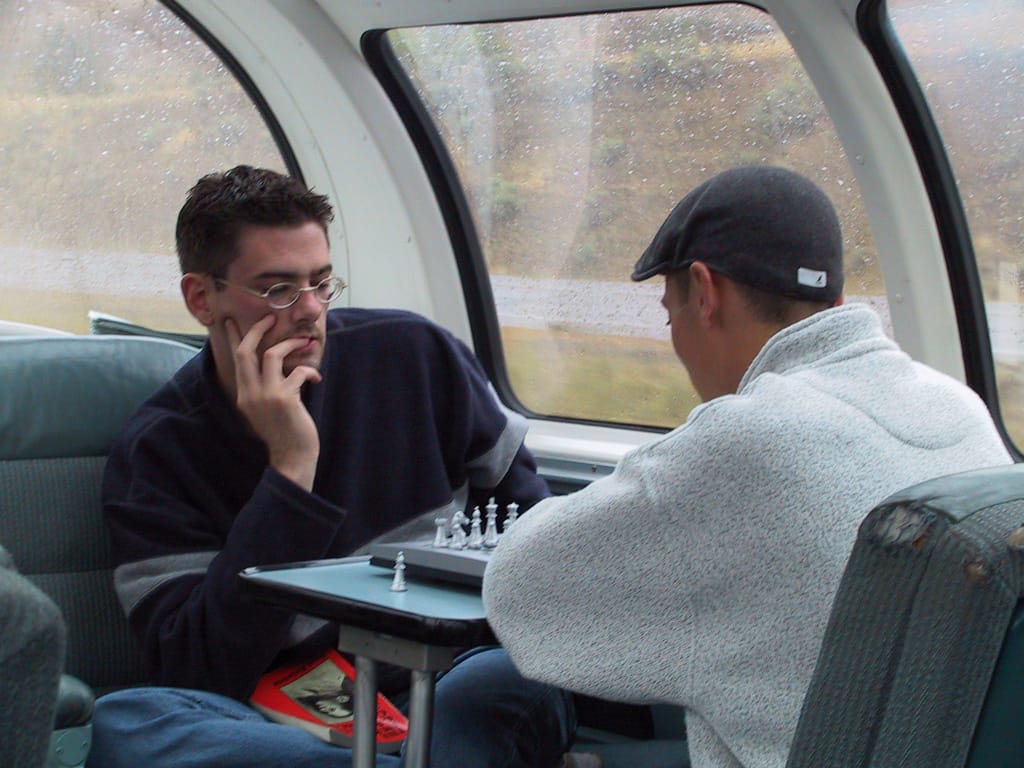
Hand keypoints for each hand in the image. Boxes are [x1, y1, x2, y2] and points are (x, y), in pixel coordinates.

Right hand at [226, 315, 321, 489]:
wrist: (292, 458)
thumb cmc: (284, 432)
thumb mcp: (266, 409)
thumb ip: (264, 388)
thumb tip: (275, 365)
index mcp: (243, 395)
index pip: (235, 360)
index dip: (234, 338)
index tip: (231, 321)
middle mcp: (249, 394)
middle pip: (245, 352)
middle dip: (257, 330)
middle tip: (270, 318)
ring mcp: (265, 396)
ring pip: (271, 355)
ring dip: (289, 344)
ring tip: (304, 342)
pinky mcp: (284, 399)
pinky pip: (297, 371)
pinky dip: (309, 371)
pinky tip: (315, 379)